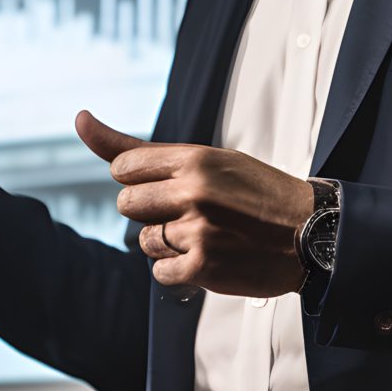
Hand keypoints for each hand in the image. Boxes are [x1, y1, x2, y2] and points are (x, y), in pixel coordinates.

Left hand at [74, 110, 316, 297]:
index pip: (123, 167)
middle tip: (189, 211)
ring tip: (206, 234)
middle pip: (127, 204)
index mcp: (195, 159)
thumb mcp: (209, 159)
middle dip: (150, 211)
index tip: (167, 184)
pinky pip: (159, 271)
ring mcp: (198, 230)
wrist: (311, 233)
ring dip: (166, 242)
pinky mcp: (204, 267)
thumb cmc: (255, 192)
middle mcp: (194, 191)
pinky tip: (207, 258)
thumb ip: (141, 150)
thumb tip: (80, 119)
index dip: (139, 179)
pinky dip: (177, 269)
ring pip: (143, 239)